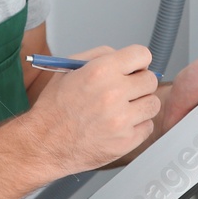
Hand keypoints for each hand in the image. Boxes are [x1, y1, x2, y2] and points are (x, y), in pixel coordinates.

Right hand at [16, 44, 159, 178]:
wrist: (44, 143)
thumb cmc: (54, 108)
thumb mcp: (68, 69)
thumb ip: (99, 55)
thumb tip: (125, 57)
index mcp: (100, 71)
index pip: (142, 55)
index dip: (137, 61)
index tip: (134, 68)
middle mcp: (113, 94)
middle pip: (150, 80)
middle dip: (139, 84)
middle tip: (126, 91)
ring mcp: (121, 120)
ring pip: (153, 104)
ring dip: (141, 105)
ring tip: (122, 110)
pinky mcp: (125, 141)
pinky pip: (148, 126)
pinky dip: (137, 126)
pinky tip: (118, 126)